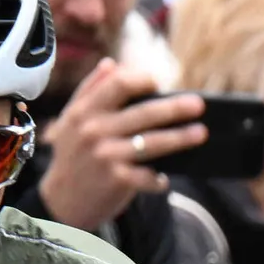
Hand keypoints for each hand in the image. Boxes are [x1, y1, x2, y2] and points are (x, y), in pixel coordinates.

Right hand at [34, 63, 203, 231]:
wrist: (62, 199)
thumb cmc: (74, 154)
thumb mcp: (71, 120)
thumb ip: (90, 90)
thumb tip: (111, 64)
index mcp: (83, 111)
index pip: (116, 85)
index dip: (140, 80)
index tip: (158, 80)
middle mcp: (93, 130)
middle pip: (142, 113)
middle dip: (173, 108)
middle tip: (198, 104)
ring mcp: (106, 155)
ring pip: (151, 143)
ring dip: (179, 138)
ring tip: (200, 132)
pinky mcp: (117, 180)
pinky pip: (149, 176)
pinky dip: (159, 178)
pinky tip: (165, 179)